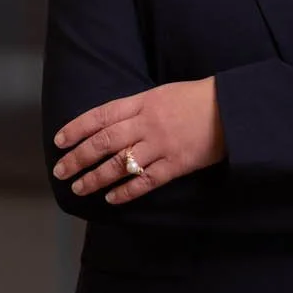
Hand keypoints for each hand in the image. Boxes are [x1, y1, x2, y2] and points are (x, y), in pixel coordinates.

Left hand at [51, 77, 225, 204]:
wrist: (232, 108)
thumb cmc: (196, 98)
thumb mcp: (162, 93)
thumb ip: (137, 108)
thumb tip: (109, 125)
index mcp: (143, 102)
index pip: (101, 115)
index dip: (77, 128)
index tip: (60, 142)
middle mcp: (147, 123)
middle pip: (104, 142)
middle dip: (78, 158)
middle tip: (60, 171)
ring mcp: (161, 145)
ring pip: (119, 165)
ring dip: (95, 178)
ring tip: (79, 188)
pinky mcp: (176, 165)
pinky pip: (145, 182)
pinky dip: (126, 192)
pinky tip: (112, 199)